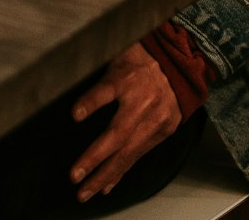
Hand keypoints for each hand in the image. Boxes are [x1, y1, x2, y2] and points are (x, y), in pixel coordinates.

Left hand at [69, 43, 180, 201]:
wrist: (179, 65)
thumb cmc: (138, 59)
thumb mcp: (112, 56)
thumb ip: (93, 78)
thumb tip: (69, 102)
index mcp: (128, 79)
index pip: (105, 92)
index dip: (90, 103)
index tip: (74, 116)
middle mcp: (144, 104)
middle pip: (118, 136)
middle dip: (95, 160)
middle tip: (76, 179)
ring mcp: (156, 121)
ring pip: (129, 153)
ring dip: (106, 175)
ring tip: (87, 191)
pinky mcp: (164, 131)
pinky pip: (139, 155)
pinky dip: (122, 171)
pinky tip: (108, 186)